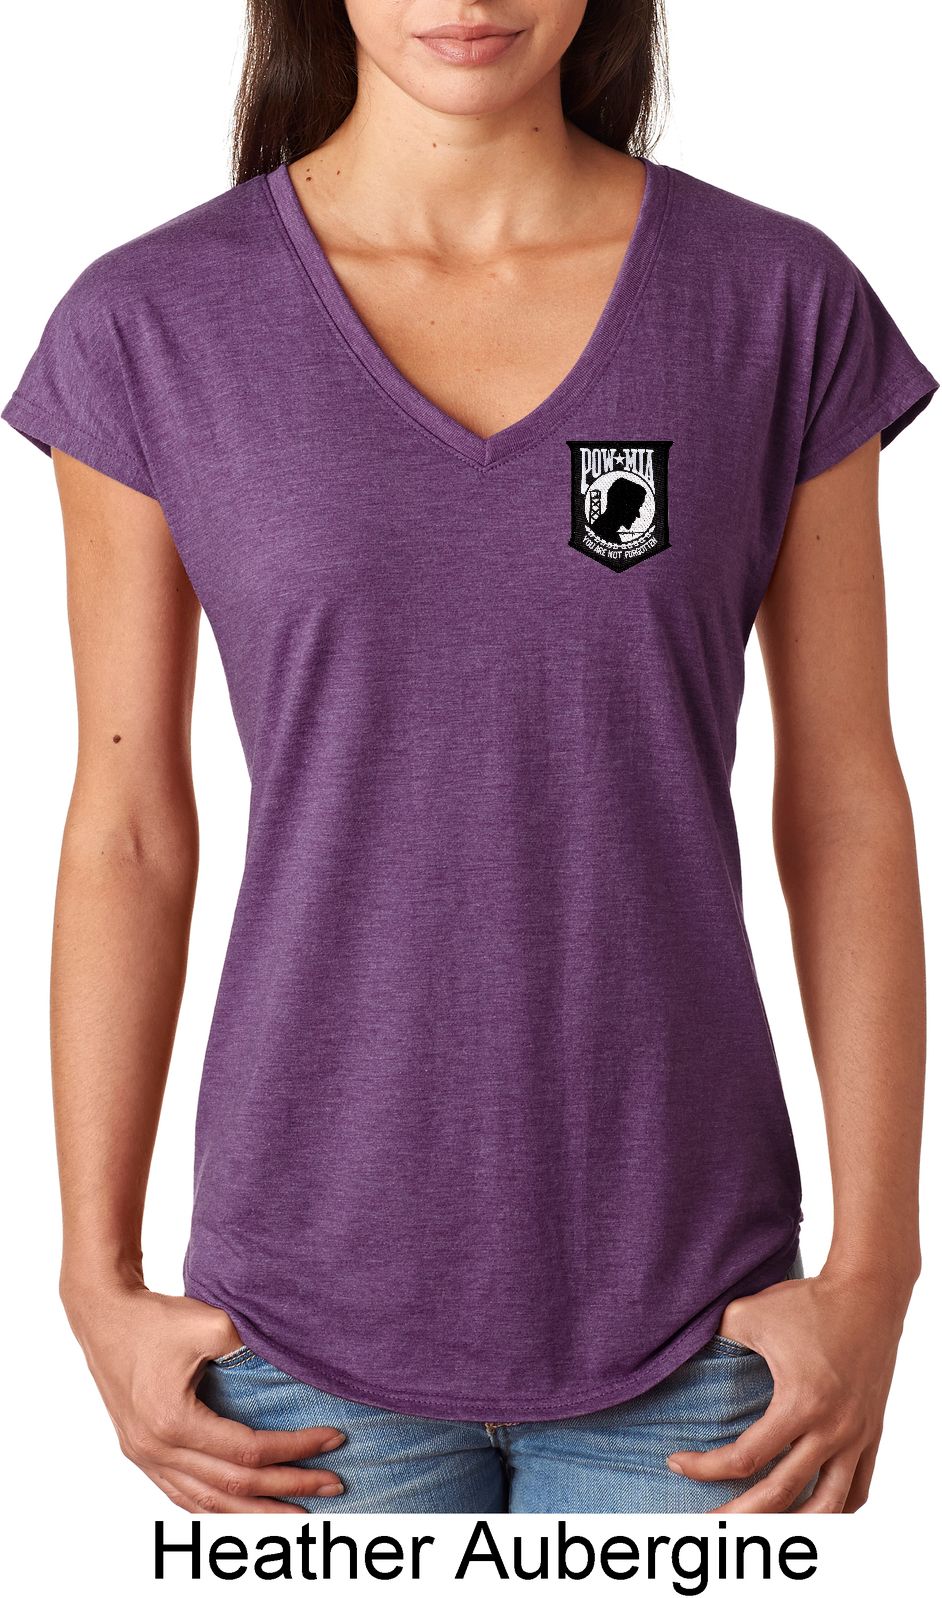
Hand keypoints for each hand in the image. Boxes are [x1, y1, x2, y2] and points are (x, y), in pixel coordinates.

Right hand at [61, 1279, 345, 1512]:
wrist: (103, 1316)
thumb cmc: (154, 1317)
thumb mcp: (209, 1323)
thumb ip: (249, 1349)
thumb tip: (292, 1369)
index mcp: (173, 1421)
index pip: (248, 1449)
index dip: (296, 1448)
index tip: (333, 1439)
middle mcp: (156, 1449)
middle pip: (234, 1484)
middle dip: (289, 1487)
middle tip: (334, 1484)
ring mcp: (145, 1458)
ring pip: (208, 1502)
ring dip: (256, 1512)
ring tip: (298, 1514)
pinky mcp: (141, 1455)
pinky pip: (184, 1496)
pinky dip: (219, 1508)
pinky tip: (245, 1511)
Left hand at [665, 1267, 913, 1512]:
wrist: (868, 1292)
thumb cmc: (807, 1301)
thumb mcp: (748, 1313)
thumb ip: (714, 1339)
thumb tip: (678, 1355)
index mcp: (799, 1403)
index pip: (745, 1458)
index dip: (704, 1467)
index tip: (675, 1462)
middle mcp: (832, 1429)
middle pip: (781, 1495)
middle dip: (740, 1516)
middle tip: (707, 1522)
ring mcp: (856, 1436)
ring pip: (828, 1507)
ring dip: (794, 1527)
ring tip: (763, 1534)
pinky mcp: (872, 1433)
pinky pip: (859, 1489)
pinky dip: (836, 1510)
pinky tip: (812, 1514)